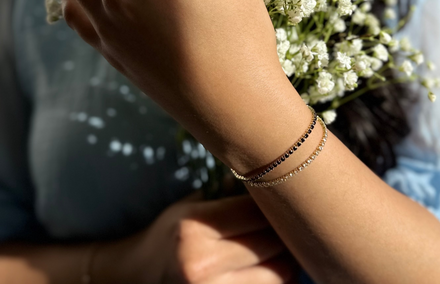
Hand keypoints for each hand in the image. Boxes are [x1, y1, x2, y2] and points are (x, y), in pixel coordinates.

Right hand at [95, 192, 300, 283]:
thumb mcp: (190, 206)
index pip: (253, 211)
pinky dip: (279, 278)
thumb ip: (226, 192)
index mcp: (193, 229)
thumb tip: (267, 176)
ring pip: (279, 272)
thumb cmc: (171, 235)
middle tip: (288, 218)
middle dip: (283, 229)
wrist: (141, 276)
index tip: (279, 196)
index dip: (273, 202)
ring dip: (287, 257)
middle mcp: (201, 265)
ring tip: (281, 244)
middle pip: (270, 242)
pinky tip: (271, 265)